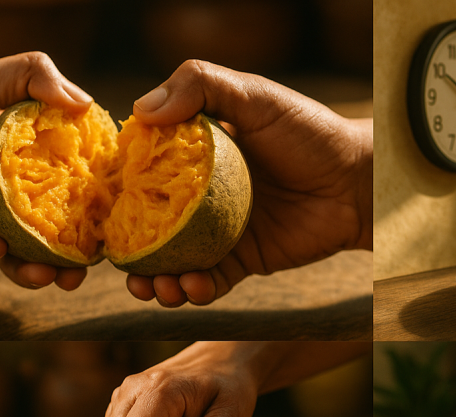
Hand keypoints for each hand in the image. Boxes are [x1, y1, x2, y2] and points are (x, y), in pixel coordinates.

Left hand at [0, 52, 90, 289]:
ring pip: (17, 249)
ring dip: (33, 269)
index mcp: (28, 151)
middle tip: (80, 272)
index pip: (72, 184)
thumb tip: (86, 102)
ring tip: (44, 275)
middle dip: (69, 257)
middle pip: (51, 228)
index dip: (95, 208)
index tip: (112, 225)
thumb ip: (31, 77)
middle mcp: (9, 183)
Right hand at [124, 60, 372, 306]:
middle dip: (127, 250)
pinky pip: (211, 281)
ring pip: (174, 262)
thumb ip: (201, 87)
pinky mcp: (245, 260)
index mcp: (194, 156)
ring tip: (153, 287)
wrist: (359, 180)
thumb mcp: (254, 96)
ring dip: (156, 280)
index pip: (142, 175)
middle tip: (118, 264)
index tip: (96, 208)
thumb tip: (141, 108)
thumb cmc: (310, 131)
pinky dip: (195, 291)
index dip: (114, 193)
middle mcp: (201, 196)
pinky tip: (190, 288)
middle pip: (149, 227)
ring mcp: (221, 231)